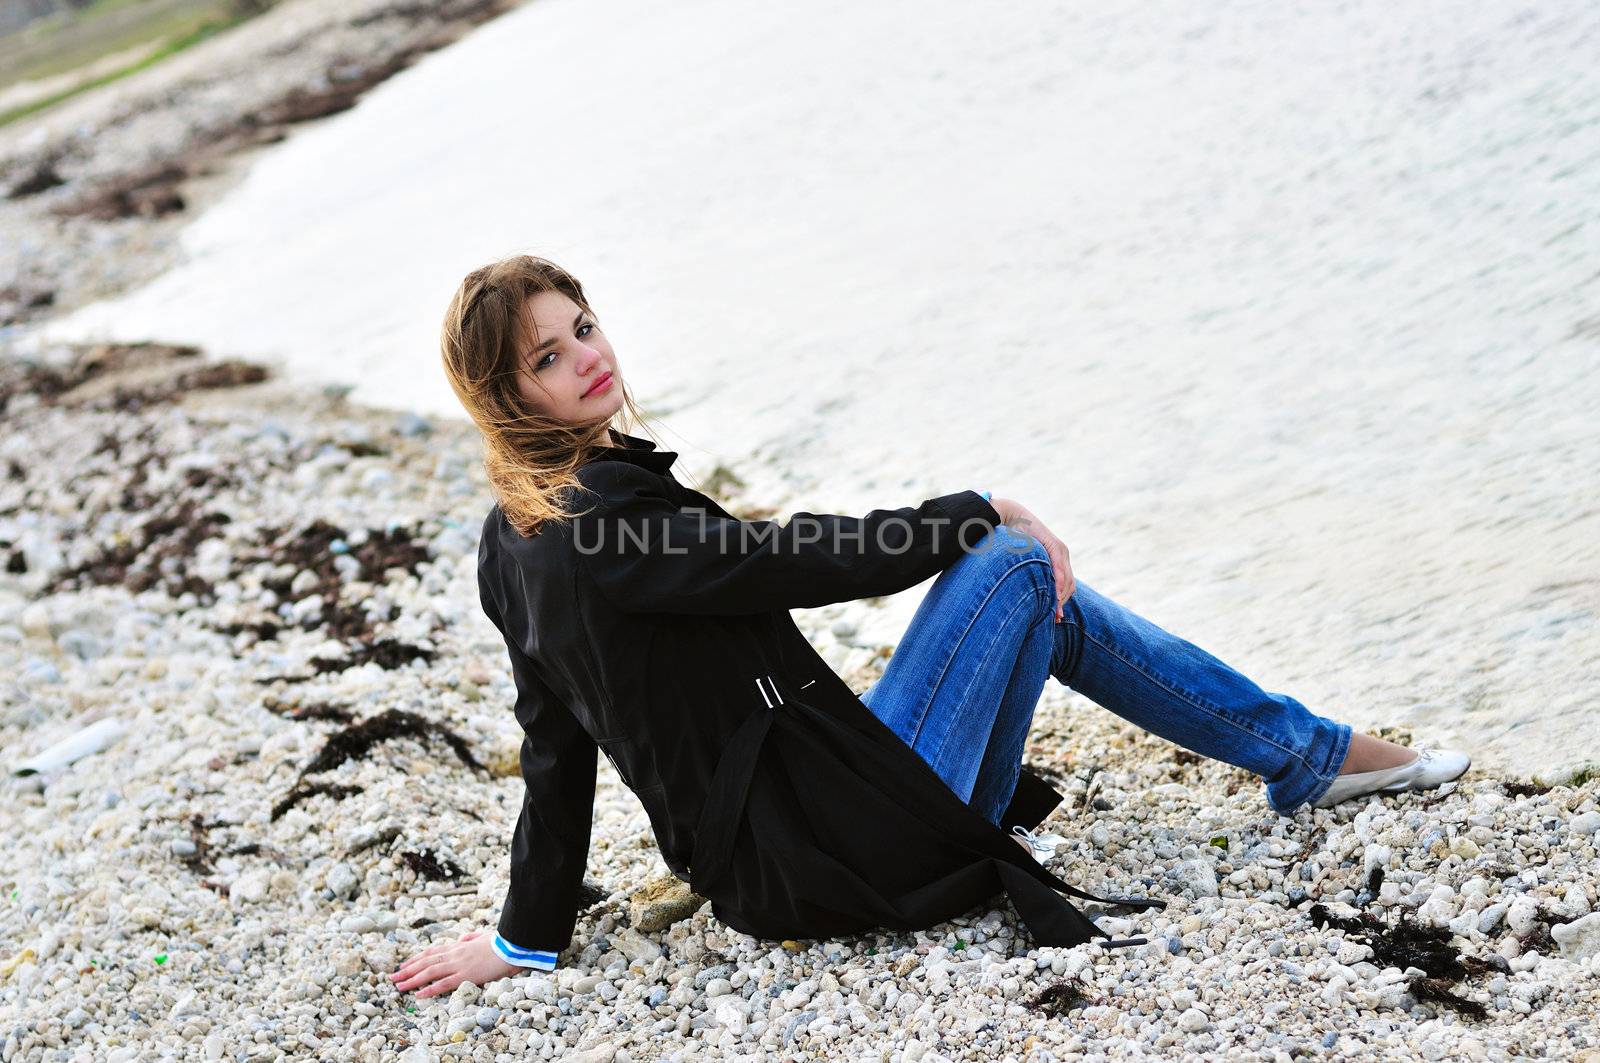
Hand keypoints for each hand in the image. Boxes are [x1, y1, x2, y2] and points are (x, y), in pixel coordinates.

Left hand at [390, 928, 521, 997]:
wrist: (513, 945)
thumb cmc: (502, 941)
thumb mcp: (484, 936)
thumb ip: (471, 937)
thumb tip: (462, 939)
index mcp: (459, 946)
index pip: (432, 952)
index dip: (417, 958)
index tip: (405, 964)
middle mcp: (455, 954)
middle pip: (426, 962)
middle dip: (407, 969)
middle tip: (393, 977)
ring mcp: (459, 965)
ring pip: (430, 972)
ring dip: (412, 979)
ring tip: (398, 986)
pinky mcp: (466, 975)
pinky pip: (443, 984)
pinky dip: (429, 989)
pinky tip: (418, 995)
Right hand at [989, 497, 1074, 621]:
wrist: (1010, 516)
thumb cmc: (1012, 539)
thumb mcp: (1022, 561)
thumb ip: (1028, 573)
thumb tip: (1022, 593)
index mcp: (1056, 559)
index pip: (1065, 586)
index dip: (1060, 603)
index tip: (1056, 619)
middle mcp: (1062, 555)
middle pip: (1069, 586)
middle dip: (1062, 604)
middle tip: (1056, 619)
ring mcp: (1061, 550)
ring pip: (1067, 580)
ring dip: (1061, 597)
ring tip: (1054, 611)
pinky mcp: (1055, 546)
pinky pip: (1060, 569)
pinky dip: (1059, 582)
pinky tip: (1054, 594)